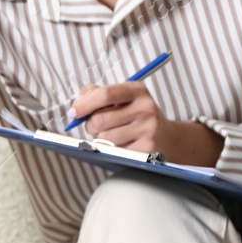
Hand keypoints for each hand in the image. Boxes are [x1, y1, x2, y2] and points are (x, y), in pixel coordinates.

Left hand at [68, 82, 223, 165]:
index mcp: (137, 90)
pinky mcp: (148, 149)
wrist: (168, 137)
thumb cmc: (137, 116)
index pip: (105, 94)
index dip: (84, 105)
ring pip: (106, 138)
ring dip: (101, 139)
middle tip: (94, 127)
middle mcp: (146, 108)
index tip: (73, 113)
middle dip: (90, 126)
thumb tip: (78, 102)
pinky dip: (114, 150)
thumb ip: (97, 94)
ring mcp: (149, 129)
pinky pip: (116, 151)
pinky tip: (124, 144)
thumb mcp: (123, 98)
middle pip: (100, 119)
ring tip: (113, 135)